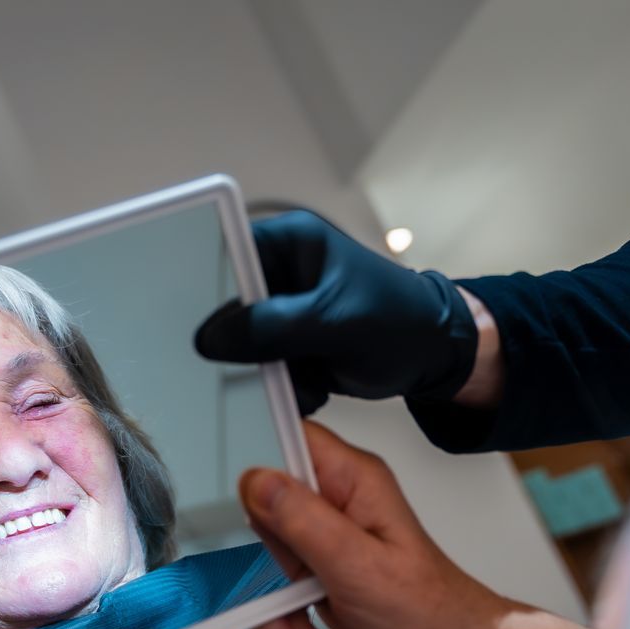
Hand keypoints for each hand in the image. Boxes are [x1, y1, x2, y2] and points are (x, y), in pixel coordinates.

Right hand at [196, 211, 479, 415]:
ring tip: (309, 372)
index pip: (222, 251)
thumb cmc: (400, 322)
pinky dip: (284, 385)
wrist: (433, 356)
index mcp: (288, 242)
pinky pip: (262, 370)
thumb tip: (211, 338)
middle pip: (225, 306)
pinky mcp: (288, 346)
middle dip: (242, 344)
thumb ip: (272, 327)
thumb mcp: (334, 321)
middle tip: (270, 360)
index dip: (203, 285)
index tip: (196, 322)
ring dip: (267, 371)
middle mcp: (278, 274)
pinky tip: (315, 382)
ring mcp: (281, 313)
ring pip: (241, 347)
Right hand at [241, 423, 597, 628]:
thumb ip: (305, 521)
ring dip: (274, 606)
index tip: (257, 519)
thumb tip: (259, 481)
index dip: (261, 472)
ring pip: (270, 555)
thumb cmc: (426, 610)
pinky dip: (284, 620)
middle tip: (290, 593)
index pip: (291, 441)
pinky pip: (280, 586)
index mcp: (353, 482)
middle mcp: (339, 503)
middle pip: (268, 507)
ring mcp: (329, 538)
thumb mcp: (358, 566)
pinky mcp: (322, 570)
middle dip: (268, 561)